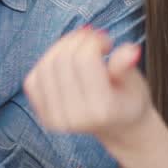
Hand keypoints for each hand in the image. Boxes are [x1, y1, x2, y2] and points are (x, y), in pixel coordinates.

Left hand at [23, 27, 150, 148]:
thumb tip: (131, 50)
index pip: (85, 60)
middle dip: (77, 40)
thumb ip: (126, 67)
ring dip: (61, 48)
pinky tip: (65, 64)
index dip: (94, 41)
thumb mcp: (135, 83)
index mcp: (102, 110)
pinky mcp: (43, 116)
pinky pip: (33, 79)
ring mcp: (56, 119)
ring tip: (79, 49)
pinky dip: (46, 64)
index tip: (107, 43)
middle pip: (63, 60)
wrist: (117, 128)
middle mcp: (75, 118)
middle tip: (92, 40)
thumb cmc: (128, 100)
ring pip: (45, 67)